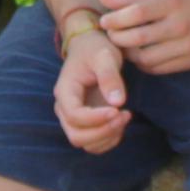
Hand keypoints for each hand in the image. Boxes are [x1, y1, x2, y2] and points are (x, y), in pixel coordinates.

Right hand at [53, 17, 131, 153]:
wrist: (90, 47)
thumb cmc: (96, 49)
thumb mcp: (105, 56)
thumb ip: (110, 76)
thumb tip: (117, 102)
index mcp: (65, 90)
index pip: (74, 115)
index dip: (96, 118)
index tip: (118, 110)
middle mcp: (64, 107)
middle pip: (76, 135)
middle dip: (103, 131)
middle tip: (125, 115)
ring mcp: (73, 117)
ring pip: (84, 142)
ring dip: (107, 137)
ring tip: (125, 116)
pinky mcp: (85, 122)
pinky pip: (92, 143)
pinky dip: (108, 140)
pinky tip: (121, 123)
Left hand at [98, 0, 189, 75]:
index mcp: (173, 3)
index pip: (136, 13)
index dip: (115, 19)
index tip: (105, 20)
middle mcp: (180, 25)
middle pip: (137, 38)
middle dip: (118, 39)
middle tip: (111, 35)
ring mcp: (187, 46)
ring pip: (146, 58)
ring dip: (129, 54)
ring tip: (125, 46)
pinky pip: (158, 69)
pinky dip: (144, 64)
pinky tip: (141, 55)